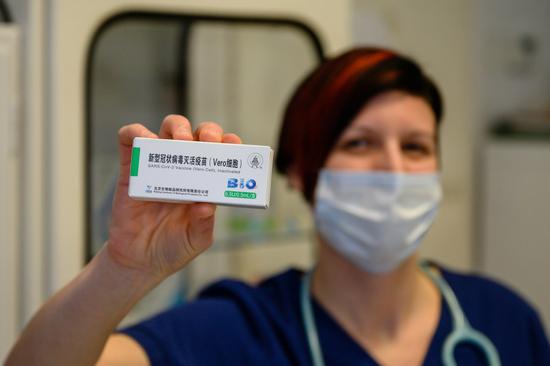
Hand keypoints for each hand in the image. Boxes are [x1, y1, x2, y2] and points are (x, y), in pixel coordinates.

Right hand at [107, 115, 241, 280]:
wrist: (140, 260)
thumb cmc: (174, 247)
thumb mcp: (196, 240)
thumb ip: (203, 224)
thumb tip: (206, 205)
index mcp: (205, 181)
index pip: (221, 153)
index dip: (229, 144)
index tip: (233, 144)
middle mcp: (185, 168)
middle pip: (198, 135)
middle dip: (208, 132)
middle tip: (208, 142)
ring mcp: (159, 165)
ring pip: (169, 130)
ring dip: (177, 127)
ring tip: (181, 142)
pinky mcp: (131, 169)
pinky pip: (130, 141)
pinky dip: (134, 133)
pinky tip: (143, 140)